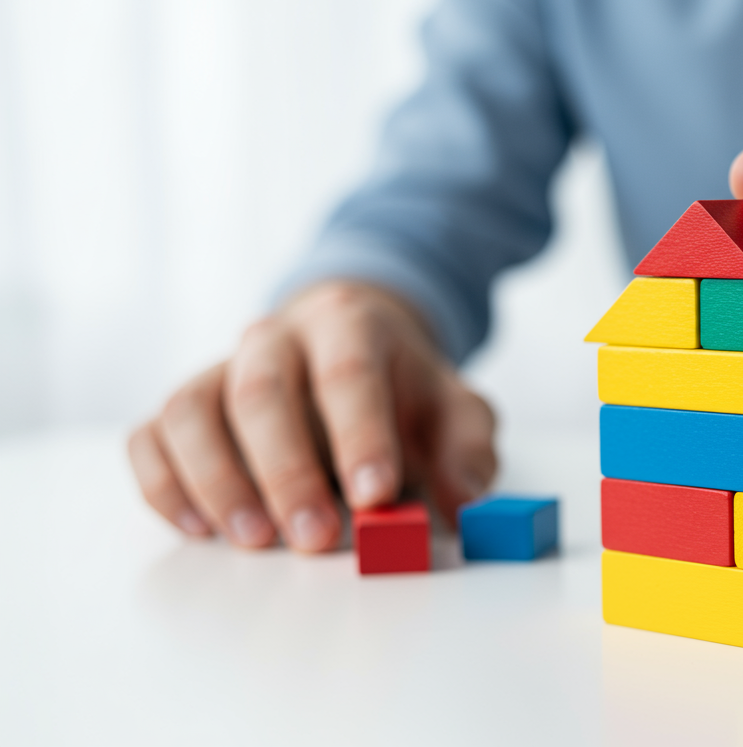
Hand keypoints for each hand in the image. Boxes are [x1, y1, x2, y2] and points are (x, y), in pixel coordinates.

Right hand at [127, 282, 496, 550]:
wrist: (352, 348)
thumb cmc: (404, 390)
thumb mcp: (457, 410)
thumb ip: (468, 450)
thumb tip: (464, 500)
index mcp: (349, 324)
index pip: (348, 372)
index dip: (360, 435)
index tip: (375, 497)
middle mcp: (274, 338)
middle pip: (261, 392)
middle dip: (287, 471)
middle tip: (315, 539)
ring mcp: (220, 368)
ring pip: (191, 410)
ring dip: (216, 480)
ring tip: (254, 541)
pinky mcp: (184, 407)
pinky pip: (150, 437)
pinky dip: (162, 485)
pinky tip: (198, 530)